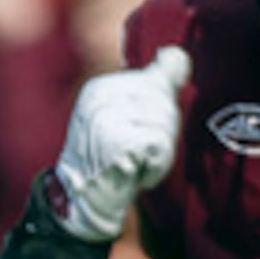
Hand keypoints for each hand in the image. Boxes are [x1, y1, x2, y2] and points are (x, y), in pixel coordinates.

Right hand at [48, 47, 189, 241]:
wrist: (82, 205)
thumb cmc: (110, 163)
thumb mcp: (128, 116)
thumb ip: (154, 84)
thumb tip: (177, 54)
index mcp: (100, 88)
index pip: (157, 81)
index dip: (157, 114)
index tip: (130, 136)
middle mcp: (99, 98)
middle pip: (163, 102)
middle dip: (160, 133)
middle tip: (134, 154)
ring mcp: (105, 119)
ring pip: (164, 123)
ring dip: (159, 152)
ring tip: (133, 164)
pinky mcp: (116, 142)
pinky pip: (160, 144)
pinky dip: (157, 165)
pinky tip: (136, 173)